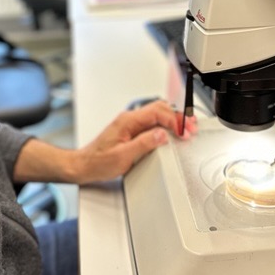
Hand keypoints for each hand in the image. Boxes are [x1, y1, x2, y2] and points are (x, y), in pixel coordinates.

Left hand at [72, 99, 196, 184]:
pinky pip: (152, 122)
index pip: (157, 112)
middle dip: (178, 116)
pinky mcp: (131, 131)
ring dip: (173, 118)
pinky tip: (172, 131)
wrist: (83, 165)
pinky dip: (166, 124)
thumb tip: (161, 135)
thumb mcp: (122, 157)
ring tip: (186, 127)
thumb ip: (143, 144)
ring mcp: (130, 124)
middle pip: (159, 108)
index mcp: (128, 121)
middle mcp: (129, 119)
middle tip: (192, 127)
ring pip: (157, 113)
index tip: (184, 131)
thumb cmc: (98, 162)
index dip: (174, 120)